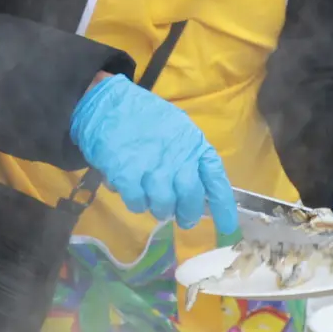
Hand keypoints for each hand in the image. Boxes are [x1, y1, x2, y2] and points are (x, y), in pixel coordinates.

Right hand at [70, 75, 237, 232]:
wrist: (106, 104)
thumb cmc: (143, 115)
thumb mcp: (177, 127)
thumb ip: (189, 155)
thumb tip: (198, 187)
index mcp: (193, 144)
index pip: (216, 181)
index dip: (224, 207)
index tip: (227, 227)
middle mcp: (178, 159)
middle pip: (190, 199)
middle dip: (187, 214)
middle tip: (182, 219)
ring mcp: (152, 169)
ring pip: (163, 206)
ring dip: (159, 209)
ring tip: (153, 202)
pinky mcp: (128, 176)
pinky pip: (137, 203)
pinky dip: (135, 202)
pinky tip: (131, 191)